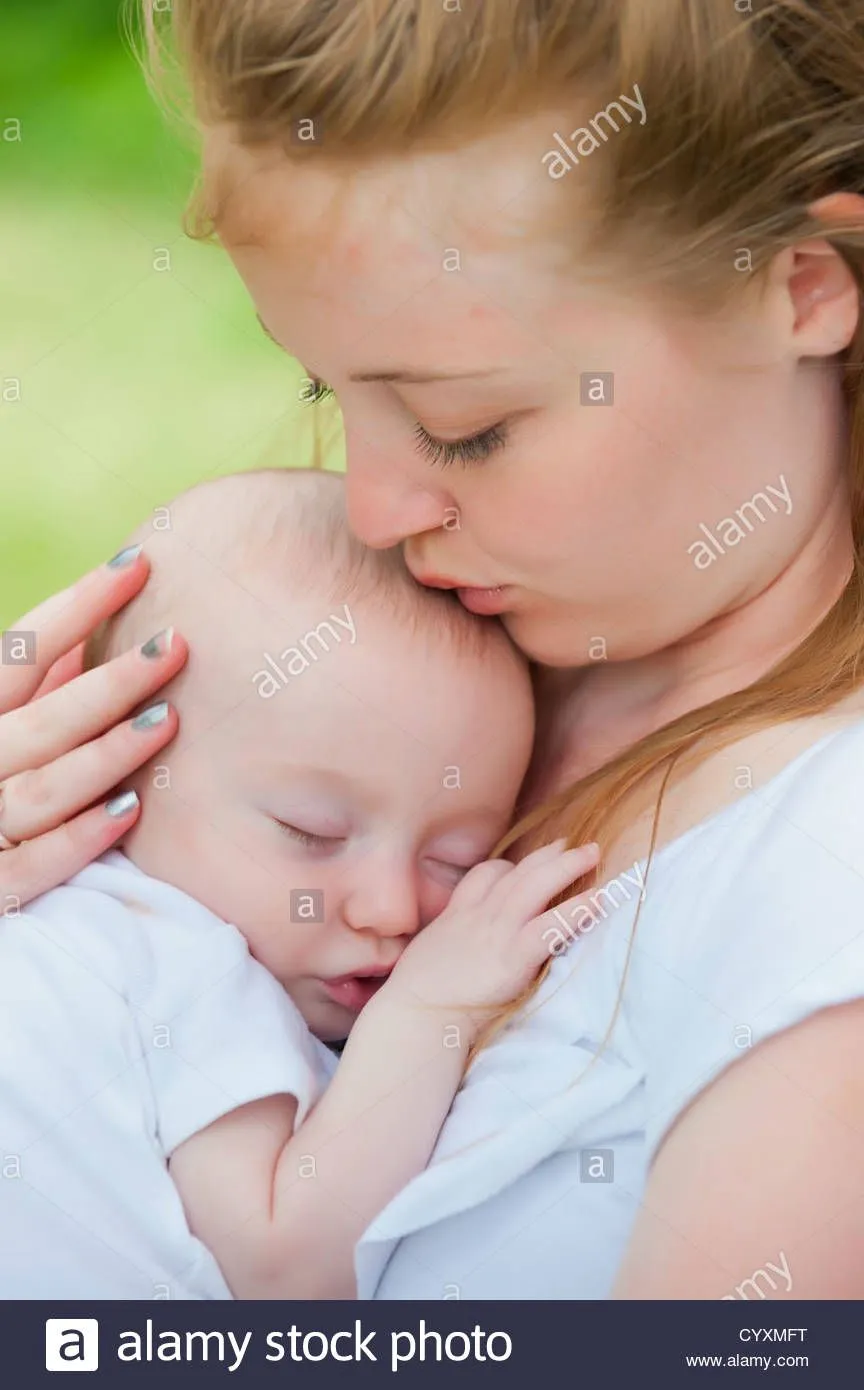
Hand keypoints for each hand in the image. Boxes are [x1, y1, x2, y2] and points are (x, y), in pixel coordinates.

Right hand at [0, 549, 186, 906]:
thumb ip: (46, 684)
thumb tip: (109, 625)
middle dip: (109, 683)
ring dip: (106, 755)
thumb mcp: (7, 718)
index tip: (139, 564)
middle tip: (174, 646)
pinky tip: (131, 808)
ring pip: (43, 790)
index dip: (77, 605)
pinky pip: (38, 864)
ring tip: (169, 718)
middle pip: (41, 721)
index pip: (21, 650)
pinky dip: (81, 837)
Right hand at [382, 839, 599, 1038]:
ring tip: (592, 853)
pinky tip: (599, 900)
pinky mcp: (514, 956)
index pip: (484, 876)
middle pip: (516, 873)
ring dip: (567, 866)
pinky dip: (578, 909)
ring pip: (536, 886)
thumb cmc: (414, 997)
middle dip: (546, 856)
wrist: (414, 1015)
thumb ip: (446, 943)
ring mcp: (497, 932)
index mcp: (456, 915)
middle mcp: (478, 915)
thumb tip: (455, 951)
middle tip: (570, 845)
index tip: (524, 865)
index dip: (508, 868)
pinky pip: (552, 925)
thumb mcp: (426, 954)